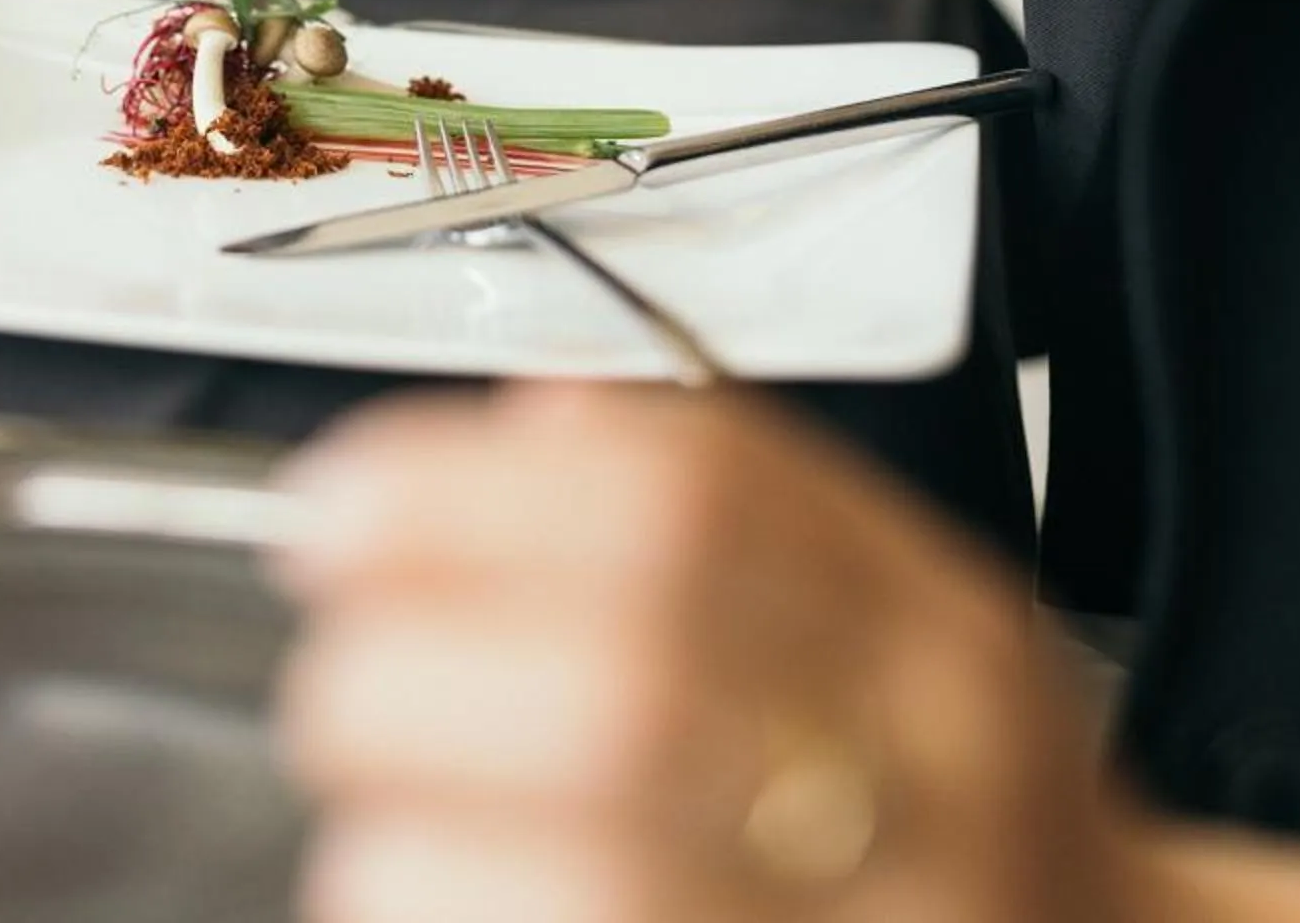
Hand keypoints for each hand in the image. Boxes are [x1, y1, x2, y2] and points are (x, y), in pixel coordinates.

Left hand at [278, 383, 1158, 922]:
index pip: (691, 505)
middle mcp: (936, 787)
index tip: (337, 508)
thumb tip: (525, 425)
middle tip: (338, 679)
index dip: (470, 491)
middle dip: (415, 676)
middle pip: (630, 692)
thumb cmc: (962, 807)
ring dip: (416, 847)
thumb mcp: (908, 614)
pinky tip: (429, 902)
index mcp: (941, 635)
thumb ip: (742, 505)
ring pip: (603, 880)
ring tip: (371, 827)